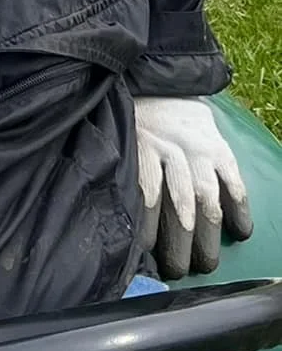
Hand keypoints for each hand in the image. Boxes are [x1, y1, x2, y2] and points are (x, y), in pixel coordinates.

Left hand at [135, 95, 253, 278]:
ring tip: (205, 265)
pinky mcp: (220, 148)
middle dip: (179, 242)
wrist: (162, 79)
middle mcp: (171, 148)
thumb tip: (111, 214)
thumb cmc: (135, 116)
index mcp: (141, 145)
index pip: (146, 193)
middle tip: (177, 271)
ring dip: (207, 235)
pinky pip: (234, 182)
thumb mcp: (120, 134)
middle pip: (178, 202)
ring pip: (205, 197)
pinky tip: (240, 233)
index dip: (147, 227)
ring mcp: (199, 148)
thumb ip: (122, 166)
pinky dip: (239, 208)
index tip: (145, 254)